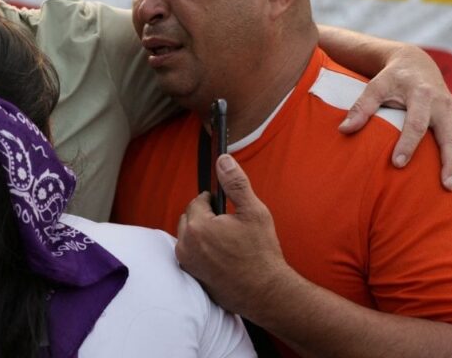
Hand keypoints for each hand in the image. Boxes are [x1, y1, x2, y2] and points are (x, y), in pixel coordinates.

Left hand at [175, 154, 291, 317]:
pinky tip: (220, 255)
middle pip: (189, 217)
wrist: (266, 293)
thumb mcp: (254, 212)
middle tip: (229, 226)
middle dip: (206, 217)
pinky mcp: (191, 275)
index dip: (214, 202)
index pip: (198, 201)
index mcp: (198, 226)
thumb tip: (223, 159)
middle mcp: (186, 244)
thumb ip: (235, 183)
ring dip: (201, 232)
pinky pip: (190, 252)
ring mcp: (186, 262)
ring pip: (188, 235)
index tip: (228, 210)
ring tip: (225, 240)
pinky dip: (200, 249)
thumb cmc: (261, 253)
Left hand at [338, 44, 451, 191]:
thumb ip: (361, 107)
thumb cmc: (391, 79)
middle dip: (450, 162)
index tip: (397, 164)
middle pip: (449, 136)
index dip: (407, 144)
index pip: (415, 123)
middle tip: (447, 186)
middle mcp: (444, 105)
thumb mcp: (375, 86)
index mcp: (421, 95)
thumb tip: (343, 130)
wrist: (416, 63)